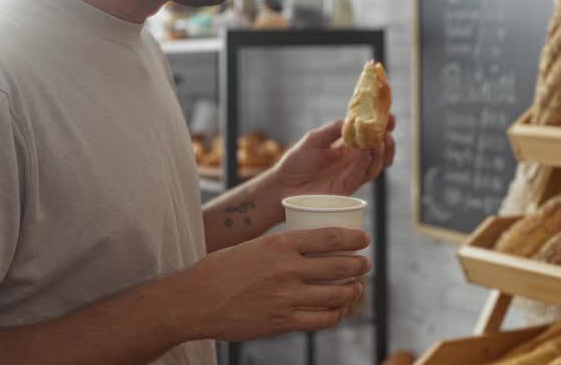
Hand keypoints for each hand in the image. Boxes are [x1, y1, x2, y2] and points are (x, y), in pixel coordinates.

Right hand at [175, 227, 371, 340]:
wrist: (195, 301)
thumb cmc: (221, 270)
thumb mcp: (254, 246)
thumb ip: (281, 248)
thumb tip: (308, 247)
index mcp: (280, 244)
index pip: (329, 237)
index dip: (353, 239)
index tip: (364, 240)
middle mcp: (287, 269)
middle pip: (339, 266)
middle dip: (359, 265)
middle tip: (364, 265)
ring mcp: (286, 298)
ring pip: (335, 295)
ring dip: (352, 291)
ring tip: (356, 288)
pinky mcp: (282, 322)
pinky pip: (320, 320)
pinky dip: (335, 315)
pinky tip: (338, 311)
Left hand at [275, 115, 395, 199]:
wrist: (282, 187)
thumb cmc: (296, 162)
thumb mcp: (314, 139)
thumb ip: (334, 129)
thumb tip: (353, 120)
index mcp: (346, 146)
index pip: (370, 135)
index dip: (382, 127)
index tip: (390, 117)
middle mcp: (353, 160)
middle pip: (380, 152)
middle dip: (387, 140)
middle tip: (387, 130)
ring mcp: (351, 174)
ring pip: (377, 164)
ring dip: (381, 151)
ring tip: (380, 140)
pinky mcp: (346, 188)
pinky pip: (362, 174)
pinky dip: (367, 162)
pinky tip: (366, 151)